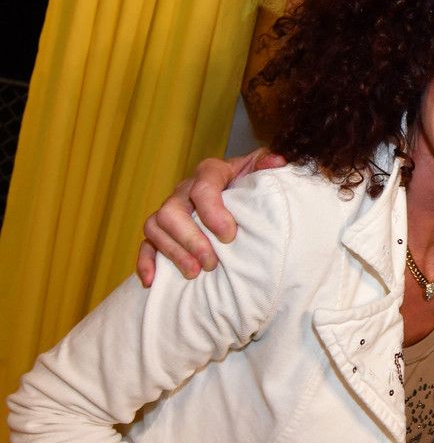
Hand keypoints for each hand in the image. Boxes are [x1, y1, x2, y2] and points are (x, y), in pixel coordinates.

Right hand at [136, 148, 285, 285]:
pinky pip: (146, 243)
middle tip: (211, 263)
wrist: (239, 188)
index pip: (203, 188)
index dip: (213, 212)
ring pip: (156, 226)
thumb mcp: (261, 169)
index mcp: (210, 172)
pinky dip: (146, 262)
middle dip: (191, 239)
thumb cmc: (251, 180)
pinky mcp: (162, 230)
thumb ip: (268, 164)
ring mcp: (170, 209)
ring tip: (194, 273)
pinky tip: (152, 280)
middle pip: (172, 211)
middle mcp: (185, 189)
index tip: (229, 235)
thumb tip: (278, 161)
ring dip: (173, 252)